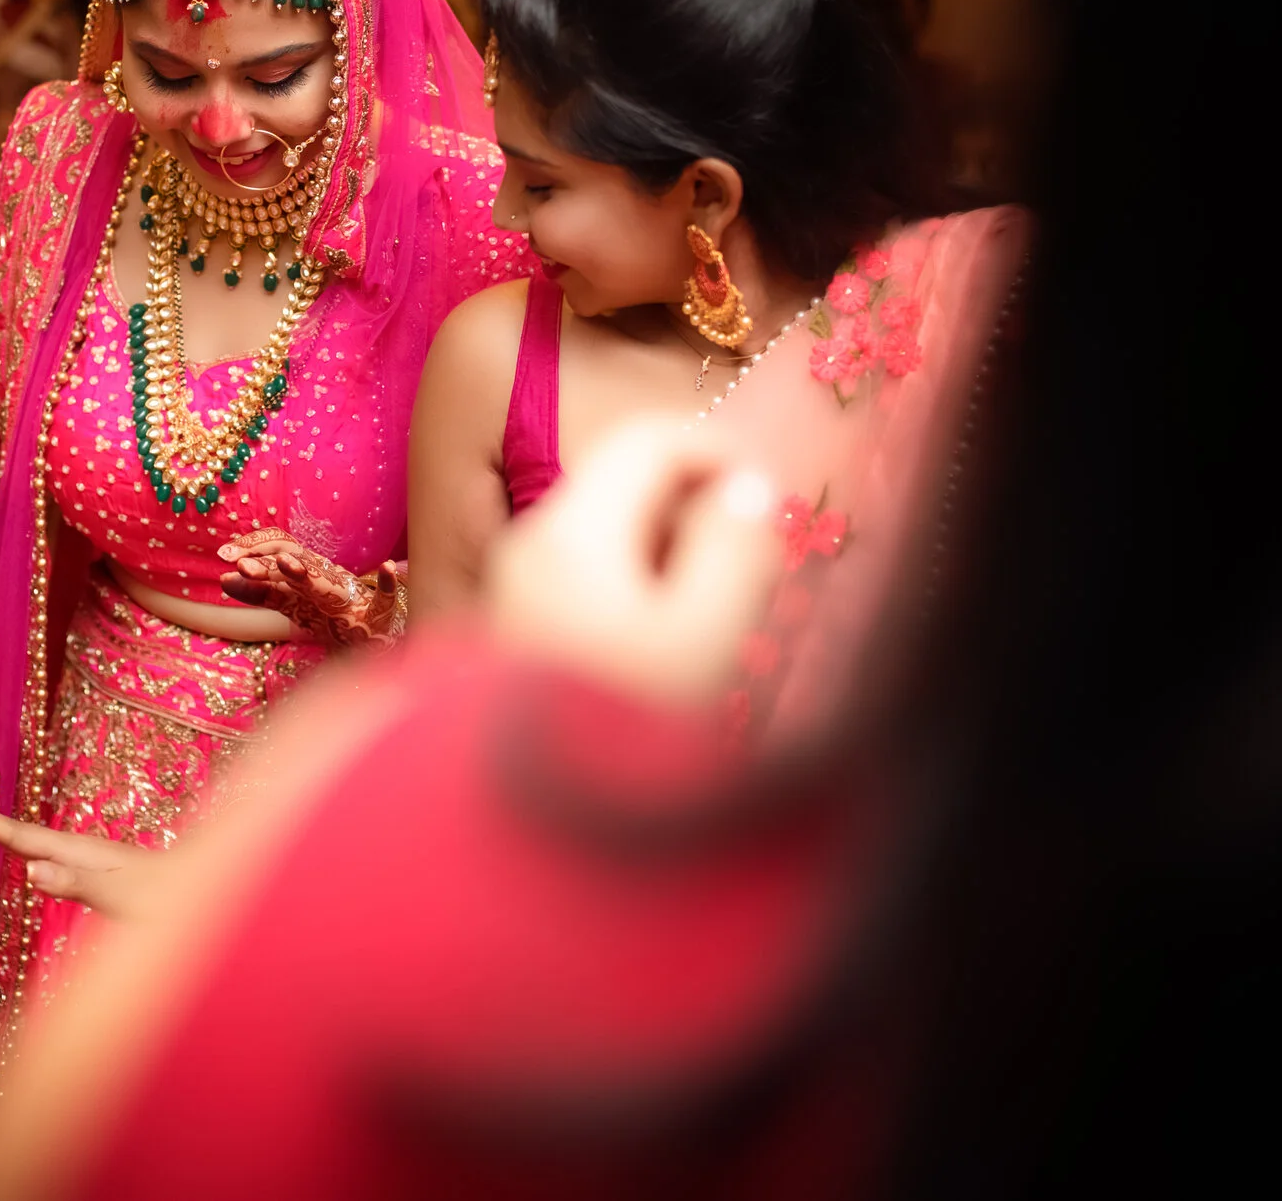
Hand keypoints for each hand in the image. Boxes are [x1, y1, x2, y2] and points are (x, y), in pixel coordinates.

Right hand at [0, 778, 156, 920]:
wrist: (205, 898)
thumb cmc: (166, 903)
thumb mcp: (120, 898)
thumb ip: (76, 883)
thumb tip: (29, 870)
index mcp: (77, 851)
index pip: (17, 833)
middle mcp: (77, 848)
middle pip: (16, 827)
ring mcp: (85, 858)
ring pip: (28, 837)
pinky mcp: (92, 871)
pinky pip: (44, 851)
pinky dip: (17, 843)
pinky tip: (16, 848)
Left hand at [219, 530, 404, 647]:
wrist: (371, 635)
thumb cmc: (328, 614)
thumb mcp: (290, 604)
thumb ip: (259, 593)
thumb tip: (222, 581)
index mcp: (305, 573)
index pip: (278, 547)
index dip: (253, 548)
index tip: (224, 555)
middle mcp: (326, 578)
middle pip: (295, 561)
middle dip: (268, 564)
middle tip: (241, 566)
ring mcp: (351, 595)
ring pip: (329, 582)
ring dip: (308, 573)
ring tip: (287, 565)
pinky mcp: (380, 612)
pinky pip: (388, 596)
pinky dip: (388, 582)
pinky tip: (387, 569)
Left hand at [483, 420, 783, 706]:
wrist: (530, 842)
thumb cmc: (628, 736)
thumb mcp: (707, 639)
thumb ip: (736, 548)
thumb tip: (746, 491)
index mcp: (570, 532)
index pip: (651, 439)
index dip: (721, 452)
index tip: (770, 499)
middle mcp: (526, 546)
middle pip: (624, 480)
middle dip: (695, 509)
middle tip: (746, 573)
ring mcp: (511, 589)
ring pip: (606, 530)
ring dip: (668, 554)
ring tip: (708, 622)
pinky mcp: (512, 630)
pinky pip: (584, 575)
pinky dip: (635, 587)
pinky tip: (662, 649)